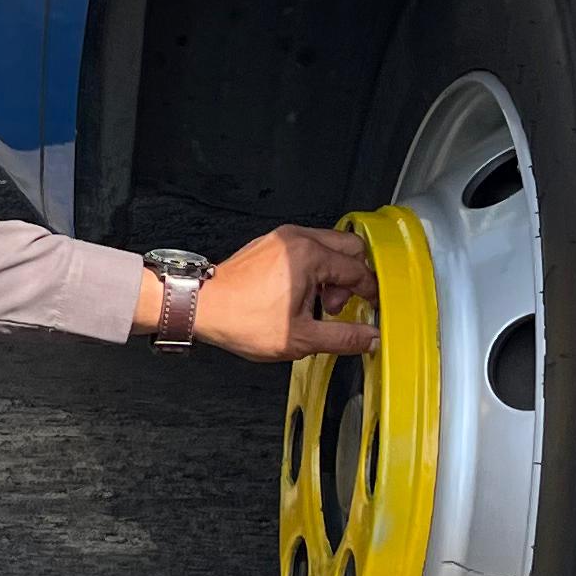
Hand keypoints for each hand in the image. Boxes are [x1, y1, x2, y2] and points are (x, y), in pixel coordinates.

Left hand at [176, 225, 378, 361]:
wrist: (202, 307)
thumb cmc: (241, 319)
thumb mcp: (300, 338)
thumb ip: (343, 338)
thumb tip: (370, 338)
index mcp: (309, 256)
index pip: (358, 270)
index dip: (370, 293)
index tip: (372, 308)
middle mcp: (298, 238)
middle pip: (349, 248)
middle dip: (353, 278)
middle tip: (338, 307)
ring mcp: (283, 237)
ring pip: (328, 246)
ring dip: (333, 274)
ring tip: (317, 305)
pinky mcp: (271, 242)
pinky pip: (307, 247)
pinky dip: (315, 268)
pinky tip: (301, 295)